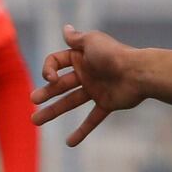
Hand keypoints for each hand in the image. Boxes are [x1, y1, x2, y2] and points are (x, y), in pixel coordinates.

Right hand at [32, 23, 147, 145]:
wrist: (138, 72)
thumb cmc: (113, 55)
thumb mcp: (91, 41)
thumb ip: (76, 38)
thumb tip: (65, 28)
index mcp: (80, 57)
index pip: (55, 62)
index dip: (48, 70)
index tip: (51, 79)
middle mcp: (86, 72)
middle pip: (60, 85)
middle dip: (45, 93)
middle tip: (33, 101)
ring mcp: (95, 89)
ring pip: (70, 102)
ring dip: (53, 111)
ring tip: (35, 121)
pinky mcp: (106, 103)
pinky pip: (92, 119)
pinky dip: (82, 131)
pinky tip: (69, 143)